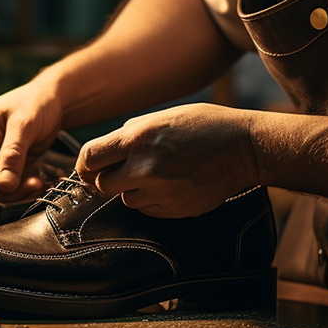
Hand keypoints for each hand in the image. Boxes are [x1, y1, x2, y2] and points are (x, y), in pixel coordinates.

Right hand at [0, 82, 63, 201]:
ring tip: (35, 183)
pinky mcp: (5, 169)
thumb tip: (4, 185)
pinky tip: (36, 182)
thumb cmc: (34, 102)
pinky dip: (20, 191)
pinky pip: (7, 189)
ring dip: (13, 194)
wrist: (52, 102)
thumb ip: (12, 154)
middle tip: (26, 187)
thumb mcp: (24, 124)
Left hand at [75, 104, 258, 217]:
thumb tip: (104, 151)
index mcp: (137, 138)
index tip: (87, 169)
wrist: (244, 148)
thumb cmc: (204, 125)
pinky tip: (171, 185)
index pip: (88, 158)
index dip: (84, 166)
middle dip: (106, 180)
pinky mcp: (175, 209)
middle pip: (101, 185)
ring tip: (158, 174)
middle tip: (120, 173)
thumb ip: (130, 134)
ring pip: (126, 200)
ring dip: (133, 191)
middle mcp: (144, 167)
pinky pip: (148, 210)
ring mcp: (160, 191)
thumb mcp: (162, 117)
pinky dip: (152, 201)